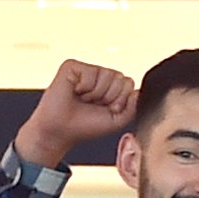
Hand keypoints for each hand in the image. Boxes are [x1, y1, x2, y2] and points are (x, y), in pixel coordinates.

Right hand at [13, 60, 137, 163]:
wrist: (60, 130)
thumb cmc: (85, 126)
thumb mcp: (117, 121)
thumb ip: (132, 107)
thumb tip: (137, 91)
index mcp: (111, 87)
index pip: (129, 83)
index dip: (120, 100)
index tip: (107, 110)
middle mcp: (100, 76)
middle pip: (120, 77)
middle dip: (109, 96)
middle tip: (93, 105)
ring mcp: (87, 70)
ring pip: (107, 74)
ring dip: (96, 93)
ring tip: (83, 99)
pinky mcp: (72, 66)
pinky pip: (90, 72)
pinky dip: (84, 87)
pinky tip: (74, 92)